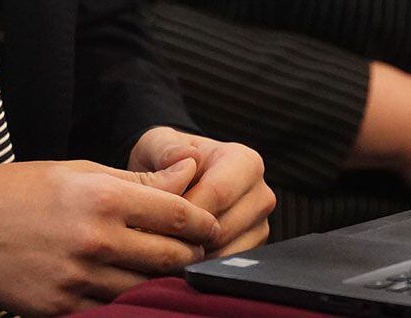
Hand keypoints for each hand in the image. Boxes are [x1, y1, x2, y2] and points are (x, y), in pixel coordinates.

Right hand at [0, 158, 218, 313]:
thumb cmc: (23, 191)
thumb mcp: (81, 170)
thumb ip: (140, 179)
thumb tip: (190, 171)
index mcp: (103, 197)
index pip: (177, 215)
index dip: (203, 223)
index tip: (210, 227)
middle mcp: (95, 239)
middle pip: (170, 259)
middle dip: (190, 257)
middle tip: (196, 253)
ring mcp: (77, 278)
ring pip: (145, 290)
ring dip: (161, 283)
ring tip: (165, 273)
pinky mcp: (60, 307)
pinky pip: (110, 311)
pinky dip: (126, 303)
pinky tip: (127, 290)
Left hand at [129, 125, 273, 256]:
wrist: (177, 180)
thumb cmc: (166, 160)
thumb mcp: (158, 143)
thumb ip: (166, 149)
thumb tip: (187, 159)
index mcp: (246, 163)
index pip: (218, 193)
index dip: (182, 211)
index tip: (151, 220)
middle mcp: (261, 195)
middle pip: (222, 228)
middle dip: (184, 236)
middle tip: (150, 238)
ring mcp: (259, 226)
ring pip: (223, 253)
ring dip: (189, 254)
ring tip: (160, 245)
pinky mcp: (251, 250)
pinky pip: (223, 267)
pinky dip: (197, 265)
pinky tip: (175, 254)